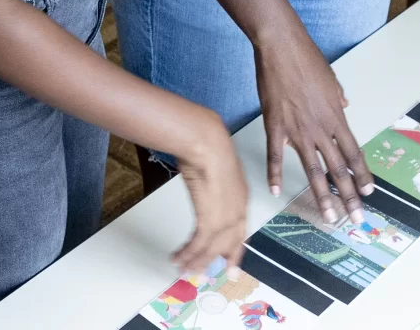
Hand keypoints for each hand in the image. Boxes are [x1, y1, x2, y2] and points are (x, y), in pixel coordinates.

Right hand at [170, 113, 249, 271]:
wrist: (207, 144)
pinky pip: (198, 245)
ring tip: (184, 269)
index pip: (240, 230)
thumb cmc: (210, 146)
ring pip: (211, 249)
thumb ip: (216, 181)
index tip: (232, 264)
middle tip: (206, 275)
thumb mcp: (218, 167)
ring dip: (196, 261)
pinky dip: (187, 254)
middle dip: (216, 261)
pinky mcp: (209, 220)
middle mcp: (237, 211)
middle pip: (228, 244)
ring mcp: (225, 218)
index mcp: (242, 198)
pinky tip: (177, 258)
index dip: (235, 249)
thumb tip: (207, 181)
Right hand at [253, 22, 370, 220]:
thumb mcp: (331, 78)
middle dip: (348, 196)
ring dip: (322, 196)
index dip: (361, 175)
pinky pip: (275, 156)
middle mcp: (321, 128)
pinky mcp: (275, 126)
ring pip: (313, 170)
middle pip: (338, 169)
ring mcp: (297, 130)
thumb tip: (345, 104)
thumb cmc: (307, 58)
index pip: (354, 153)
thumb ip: (338, 96)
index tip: (368, 192)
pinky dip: (275, 174)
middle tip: (356, 218)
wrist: (281, 47)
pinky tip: (276, 191)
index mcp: (336, 117)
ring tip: (328, 216)